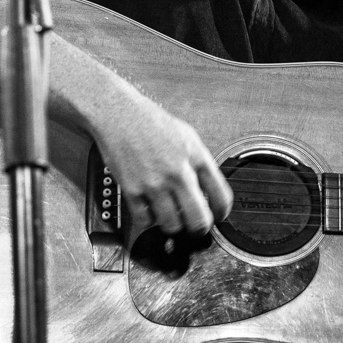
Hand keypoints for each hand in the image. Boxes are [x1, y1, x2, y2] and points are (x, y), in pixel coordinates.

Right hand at [91, 88, 233, 238]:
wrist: (120, 114)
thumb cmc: (152, 122)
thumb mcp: (188, 136)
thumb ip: (200, 163)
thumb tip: (210, 189)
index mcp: (196, 157)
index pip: (221, 196)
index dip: (222, 212)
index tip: (218, 215)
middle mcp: (178, 173)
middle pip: (199, 219)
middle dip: (200, 228)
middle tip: (196, 226)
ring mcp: (155, 183)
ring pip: (172, 226)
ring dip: (173, 225)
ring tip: (172, 217)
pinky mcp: (132, 190)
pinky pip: (145, 221)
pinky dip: (149, 220)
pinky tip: (150, 210)